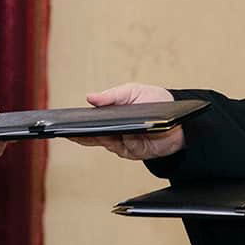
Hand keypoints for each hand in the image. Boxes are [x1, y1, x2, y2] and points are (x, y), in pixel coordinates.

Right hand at [69, 82, 183, 159]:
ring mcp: (124, 144)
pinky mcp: (135, 152)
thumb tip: (89, 97)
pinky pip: (124, 147)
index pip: (89, 124)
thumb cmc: (156, 101)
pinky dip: (120, 140)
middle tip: (68, 130)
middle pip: (92, 136)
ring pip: (106, 142)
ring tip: (89, 129)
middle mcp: (114, 133)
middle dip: (81, 133)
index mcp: (111, 118)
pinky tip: (119, 133)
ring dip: (99, 137)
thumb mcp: (132, 92)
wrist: (181, 118)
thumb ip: (112, 96)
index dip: (75, 125)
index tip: (62, 123)